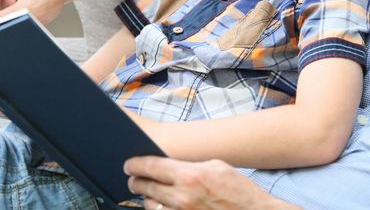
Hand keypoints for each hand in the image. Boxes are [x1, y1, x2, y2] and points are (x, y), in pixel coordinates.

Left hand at [124, 157, 298, 209]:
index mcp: (191, 176)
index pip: (152, 166)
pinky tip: (162, 206)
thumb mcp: (216, 167)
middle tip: (134, 178)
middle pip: (146, 187)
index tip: (129, 164)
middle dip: (136, 181)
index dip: (136, 164)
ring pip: (150, 206)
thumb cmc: (239, 192)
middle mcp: (182, 198)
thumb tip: (168, 164)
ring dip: (147, 198)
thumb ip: (190, 165)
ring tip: (148, 192)